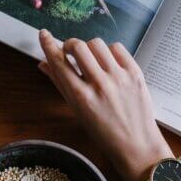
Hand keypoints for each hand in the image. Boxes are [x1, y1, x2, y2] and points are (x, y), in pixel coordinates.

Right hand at [38, 30, 172, 180]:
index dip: (48, 45)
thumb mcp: (77, 111)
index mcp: (81, 97)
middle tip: (70, 52)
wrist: (136, 145)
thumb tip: (43, 64)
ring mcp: (119, 77)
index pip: (59, 62)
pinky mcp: (135, 73)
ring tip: (91, 59)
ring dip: (89, 48)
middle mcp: (99, 84)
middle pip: (78, 46)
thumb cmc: (103, 133)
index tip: (43, 34)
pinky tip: (107, 62)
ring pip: (97, 44)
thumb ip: (60, 84)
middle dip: (70, 45)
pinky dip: (108, 51)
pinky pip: (117, 48)